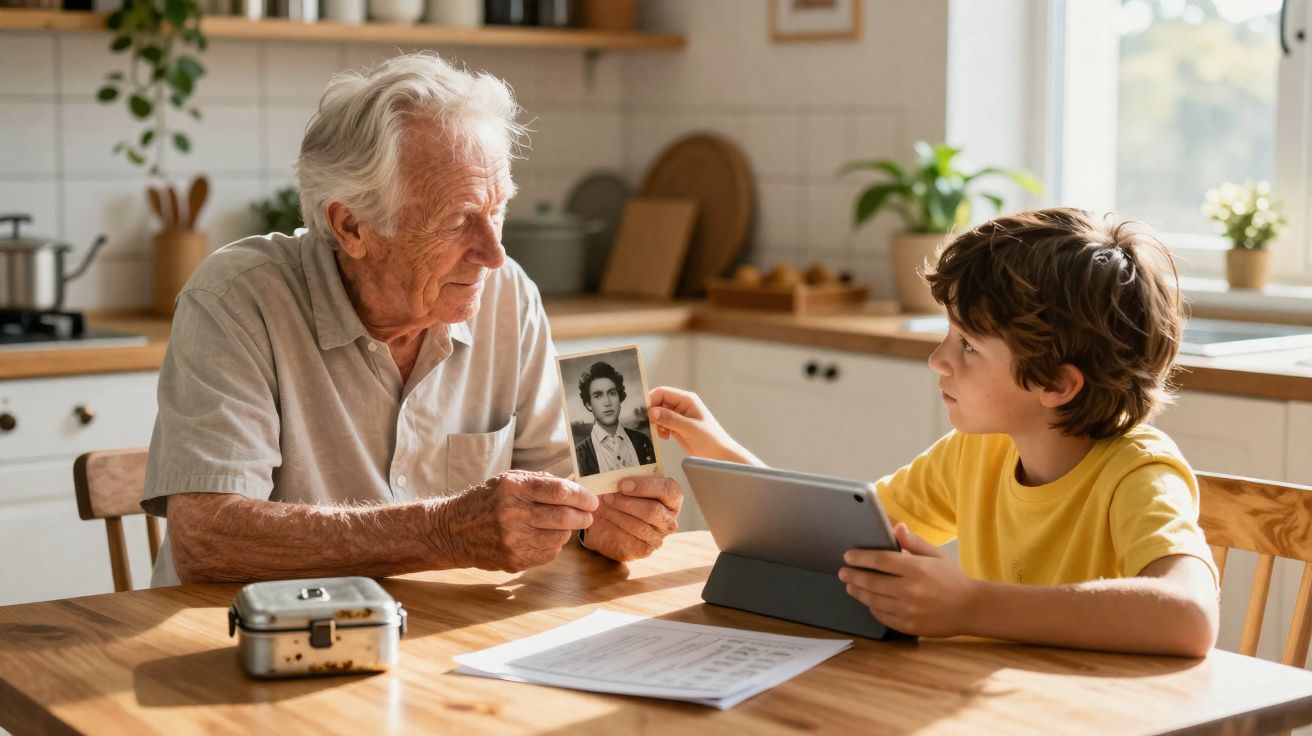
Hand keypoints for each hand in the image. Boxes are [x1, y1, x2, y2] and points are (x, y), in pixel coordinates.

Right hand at [435, 470, 597, 572]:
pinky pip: (549, 554)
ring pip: (560, 537)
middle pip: (564, 516)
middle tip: (588, 513)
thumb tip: (575, 481)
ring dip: (568, 530)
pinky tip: (546, 536)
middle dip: (583, 515)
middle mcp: (513, 515)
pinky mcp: (514, 560)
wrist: (452, 531)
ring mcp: (513, 540)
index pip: (559, 491)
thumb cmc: (485, 501)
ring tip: (564, 523)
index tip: (592, 498)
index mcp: (513, 489)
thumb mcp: (509, 481)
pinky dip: (554, 544)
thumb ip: (542, 481)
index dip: (582, 495)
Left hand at [581, 476, 681, 562]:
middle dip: (626, 502)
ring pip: (639, 526)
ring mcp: (658, 536)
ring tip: (600, 505)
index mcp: (672, 497)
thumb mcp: (626, 483)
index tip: (622, 484)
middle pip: (653, 510)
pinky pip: (629, 540)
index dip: (646, 486)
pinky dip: (612, 528)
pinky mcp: (644, 549)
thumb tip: (607, 469)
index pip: (669, 490)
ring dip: (616, 514)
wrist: (610, 522)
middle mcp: (669, 518)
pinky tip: (602, 519)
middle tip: (606, 495)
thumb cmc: (624, 497)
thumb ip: (624, 475)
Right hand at [647, 386, 761, 464]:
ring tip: (662, 433)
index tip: (643, 413)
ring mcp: (679, 416)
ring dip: (656, 423)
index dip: (651, 400)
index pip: (662, 393)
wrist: (719, 455)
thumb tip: (652, 411)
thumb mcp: (690, 428)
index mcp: (687, 400)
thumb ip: (671, 419)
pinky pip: (662, 423)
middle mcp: (682, 405)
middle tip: (650, 426)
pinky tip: (665, 437)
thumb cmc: (711, 439)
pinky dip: (660, 429)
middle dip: (652, 414)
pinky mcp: (677, 426)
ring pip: (659, 414)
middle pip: (658, 402)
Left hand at [839, 523, 977, 637]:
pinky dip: (872, 608)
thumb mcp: (936, 556)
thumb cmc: (952, 579)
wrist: (972, 608)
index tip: (848, 556)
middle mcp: (910, 590)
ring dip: (858, 592)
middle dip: (853, 576)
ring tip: (850, 586)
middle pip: (872, 581)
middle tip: (843, 572)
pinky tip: (868, 601)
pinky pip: (882, 616)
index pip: (880, 560)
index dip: (861, 557)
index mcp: (917, 569)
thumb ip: (914, 543)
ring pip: (873, 600)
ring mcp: (909, 610)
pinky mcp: (909, 625)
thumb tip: (897, 528)